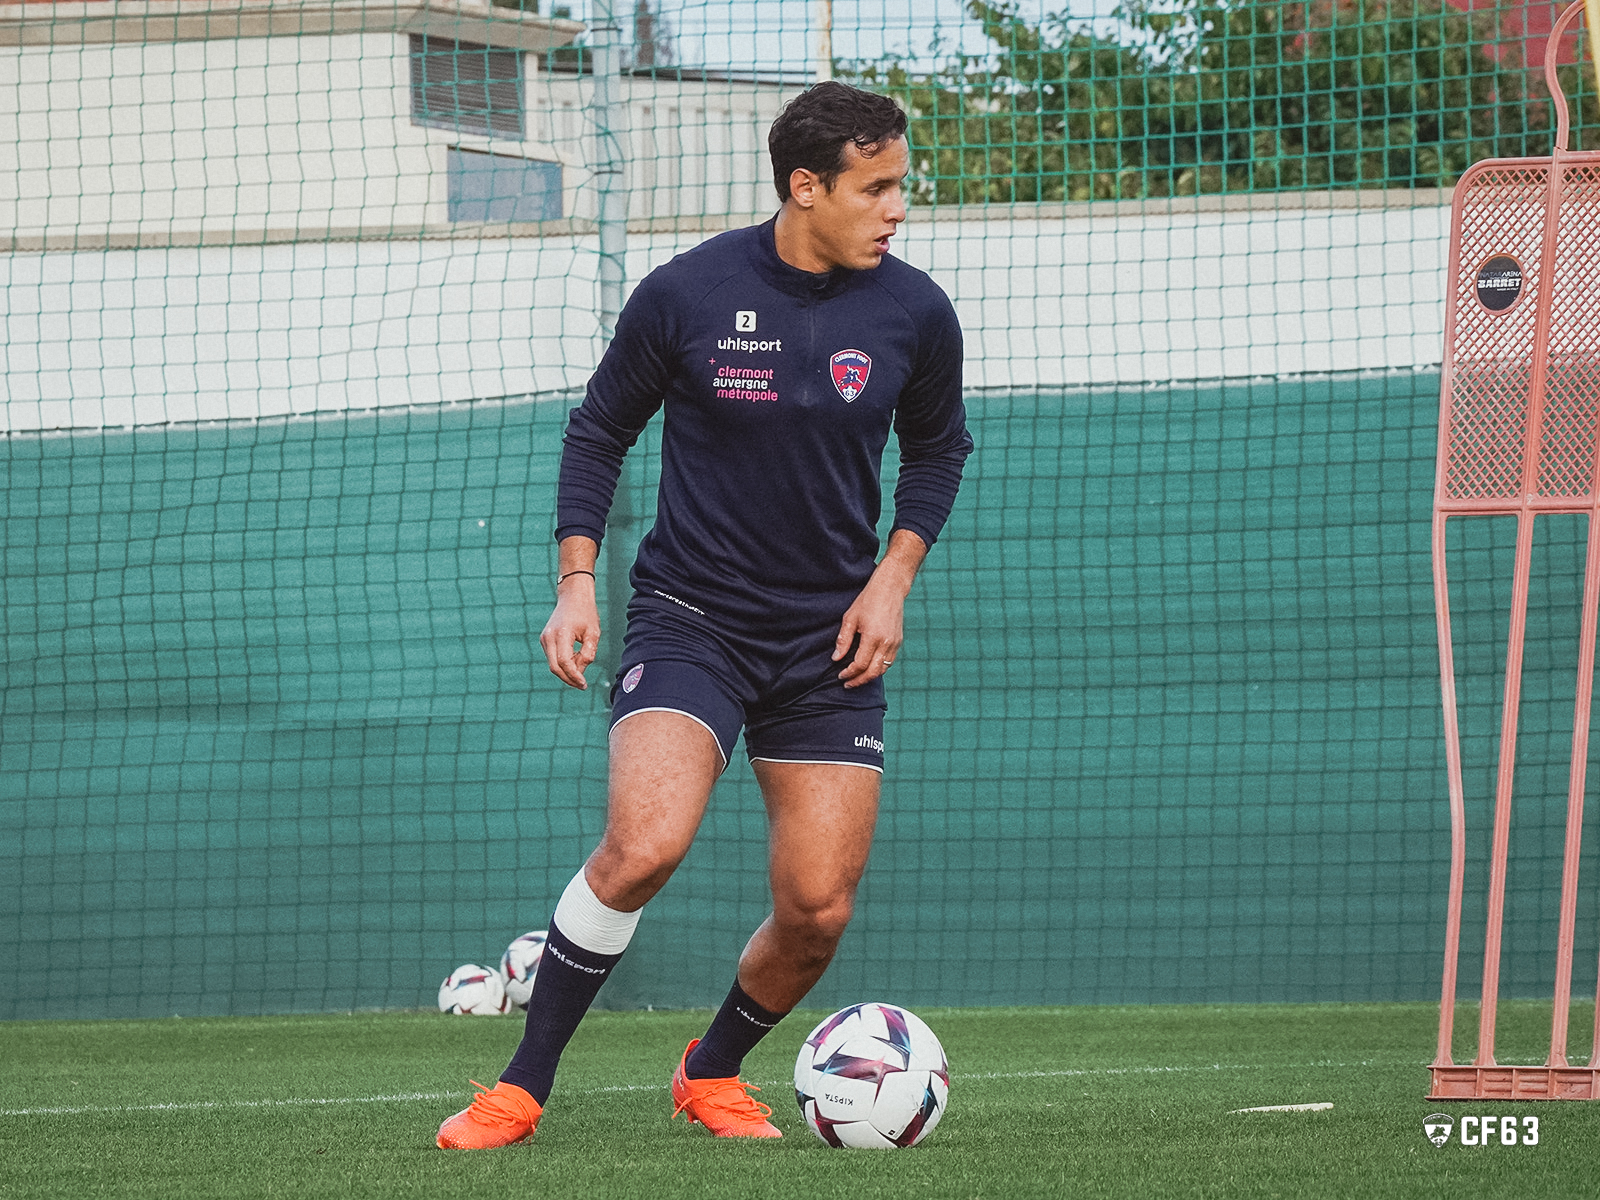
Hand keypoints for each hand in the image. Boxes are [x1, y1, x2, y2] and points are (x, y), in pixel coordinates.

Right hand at [540, 575, 600, 688]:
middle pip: (555, 667)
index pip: (564, 662)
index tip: (584, 684)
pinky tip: (575, 658)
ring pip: (553, 664)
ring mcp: (544, 638)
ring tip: (582, 665)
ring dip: (567, 670)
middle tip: (582, 685)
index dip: (574, 676)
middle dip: (568, 679)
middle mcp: (549, 637)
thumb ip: (588, 653)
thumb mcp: (593, 632)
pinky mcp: (545, 639)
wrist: (573, 596)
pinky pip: (553, 657)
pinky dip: (563, 663)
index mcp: (562, 633)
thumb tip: (580, 671)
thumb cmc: (586, 612)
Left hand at [833, 529, 926, 687]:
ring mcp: (895, 643)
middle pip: (873, 672)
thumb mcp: (850, 618)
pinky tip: (869, 667)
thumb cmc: (868, 600)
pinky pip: (889, 662)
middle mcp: (886, 643)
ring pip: (883, 669)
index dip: (849, 673)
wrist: (890, 588)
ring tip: (857, 678)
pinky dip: (879, 668)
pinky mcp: (899, 641)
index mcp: (873, 637)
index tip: (840, 675)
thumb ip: (843, 640)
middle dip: (859, 681)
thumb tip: (836, 658)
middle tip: (847, 684)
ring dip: (869, 677)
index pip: (860, 664)